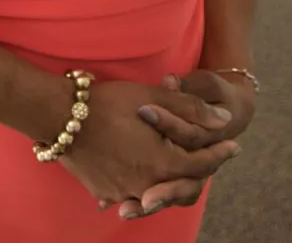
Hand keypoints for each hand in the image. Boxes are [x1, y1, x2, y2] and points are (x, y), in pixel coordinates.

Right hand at [54, 81, 238, 217]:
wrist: (57, 115)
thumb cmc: (106, 102)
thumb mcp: (153, 97)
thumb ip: (192, 110)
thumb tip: (225, 121)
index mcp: (162, 162)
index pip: (202, 164)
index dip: (220, 154)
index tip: (233, 146)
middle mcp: (145, 183)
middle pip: (183, 186)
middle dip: (199, 172)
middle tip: (210, 159)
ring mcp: (123, 191)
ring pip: (158, 192)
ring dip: (171, 181)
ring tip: (178, 168)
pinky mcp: (104, 191)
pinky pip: (131, 193)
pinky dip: (143, 185)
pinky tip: (143, 176)